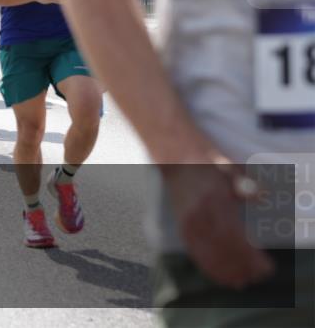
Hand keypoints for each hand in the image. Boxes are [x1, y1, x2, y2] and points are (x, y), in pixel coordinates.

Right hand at [161, 162, 273, 288]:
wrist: (174, 158)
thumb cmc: (205, 162)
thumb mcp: (226, 165)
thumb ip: (243, 182)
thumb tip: (263, 197)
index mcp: (212, 199)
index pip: (234, 235)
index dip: (250, 256)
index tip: (265, 266)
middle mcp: (198, 214)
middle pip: (222, 249)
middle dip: (240, 266)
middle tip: (257, 277)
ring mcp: (187, 221)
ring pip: (207, 253)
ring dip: (224, 270)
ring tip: (240, 282)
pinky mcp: (182, 226)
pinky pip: (194, 251)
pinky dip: (207, 266)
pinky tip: (219, 274)